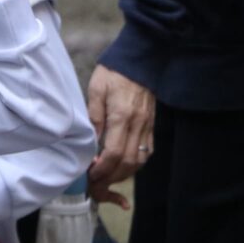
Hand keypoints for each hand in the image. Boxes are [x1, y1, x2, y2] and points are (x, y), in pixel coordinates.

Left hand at [87, 64, 154, 206]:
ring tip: (107, 176)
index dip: (102, 169)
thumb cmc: (113, 73)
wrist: (140, 60)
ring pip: (140, 161)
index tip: (91, 174)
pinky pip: (147, 151)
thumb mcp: (96, 91)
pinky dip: (135, 163)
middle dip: (112, 178)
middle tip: (96, 182)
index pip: (114, 153)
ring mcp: (148, 125)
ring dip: (124, 173)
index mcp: (122, 116)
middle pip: (128, 163)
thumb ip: (94, 117)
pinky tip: (123, 165)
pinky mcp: (152, 124)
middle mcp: (138, 124)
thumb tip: (91, 142)